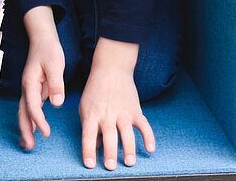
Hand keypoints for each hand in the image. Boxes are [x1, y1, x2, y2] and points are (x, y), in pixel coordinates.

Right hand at [17, 6, 65, 150]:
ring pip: (24, 111)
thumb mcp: (55, 64)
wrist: (42, 38)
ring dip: (26, 127)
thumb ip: (56, 84)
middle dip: (25, 130)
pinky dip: (30, 120)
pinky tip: (34, 129)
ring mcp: (29, 89)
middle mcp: (26, 87)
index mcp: (30, 82)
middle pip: (22, 112)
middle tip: (29, 147)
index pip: (32, 106)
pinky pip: (30, 108)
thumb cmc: (48, 50)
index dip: (38, 120)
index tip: (46, 133)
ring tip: (28, 144)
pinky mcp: (34, 89)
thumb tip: (56, 103)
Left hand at [78, 39, 153, 169]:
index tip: (90, 165)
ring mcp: (122, 112)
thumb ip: (89, 128)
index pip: (88, 135)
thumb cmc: (94, 91)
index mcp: (91, 114)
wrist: (111, 69)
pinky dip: (148, 136)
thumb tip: (95, 148)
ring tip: (129, 163)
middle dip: (110, 152)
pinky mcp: (135, 110)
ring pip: (127, 132)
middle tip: (111, 167)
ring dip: (129, 148)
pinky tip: (150, 149)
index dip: (88, 150)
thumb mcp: (85, 108)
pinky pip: (144, 125)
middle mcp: (107, 114)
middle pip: (108, 135)